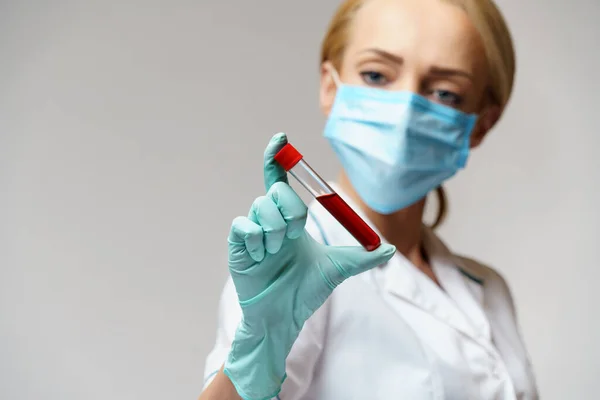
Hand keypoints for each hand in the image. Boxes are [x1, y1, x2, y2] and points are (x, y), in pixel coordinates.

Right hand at [223, 133, 395, 399]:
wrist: (284, 316)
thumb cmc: (305, 290)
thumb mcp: (338, 269)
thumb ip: (362, 257)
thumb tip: (389, 248)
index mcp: (289, 219)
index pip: (280, 180)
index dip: (278, 158)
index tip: (281, 139)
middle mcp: (269, 220)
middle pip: (275, 191)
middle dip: (291, 210)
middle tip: (295, 235)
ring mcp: (252, 232)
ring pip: (261, 207)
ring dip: (276, 230)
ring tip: (279, 253)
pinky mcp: (238, 247)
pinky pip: (243, 227)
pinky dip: (257, 240)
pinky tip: (262, 258)